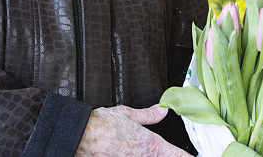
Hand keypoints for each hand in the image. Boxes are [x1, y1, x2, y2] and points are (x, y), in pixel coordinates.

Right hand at [75, 104, 192, 155]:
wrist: (83, 135)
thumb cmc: (102, 125)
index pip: (179, 155)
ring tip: (147, 151)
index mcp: (151, 144)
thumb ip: (148, 114)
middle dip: (171, 156)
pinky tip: (135, 153)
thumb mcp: (127, 113)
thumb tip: (162, 110)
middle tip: (177, 154)